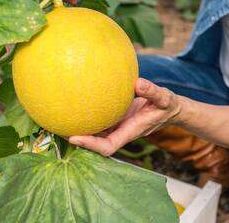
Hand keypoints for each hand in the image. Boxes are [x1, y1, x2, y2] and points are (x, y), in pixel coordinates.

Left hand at [67, 78, 185, 155]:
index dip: (91, 145)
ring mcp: (118, 126)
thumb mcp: (164, 97)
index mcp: (130, 131)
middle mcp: (121, 131)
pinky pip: (100, 121)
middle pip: (96, 143)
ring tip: (61, 119)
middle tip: (58, 128)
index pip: (107, 146)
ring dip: (81, 129)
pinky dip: (89, 117)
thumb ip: (152, 91)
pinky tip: (77, 106)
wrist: (170, 109)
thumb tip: (138, 83)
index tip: (74, 138)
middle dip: (78, 139)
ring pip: (96, 133)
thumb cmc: (167, 106)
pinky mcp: (117, 118)